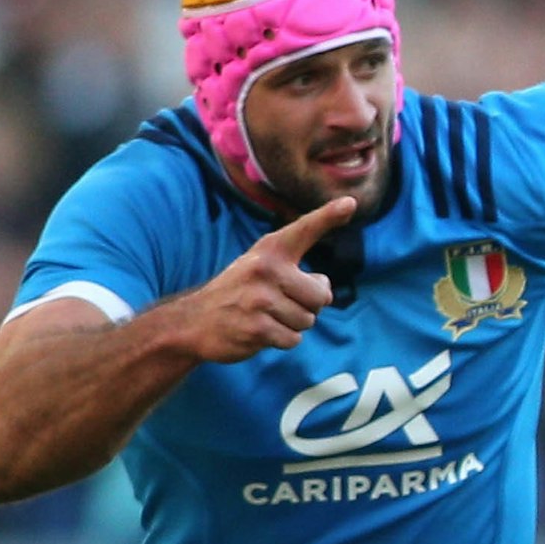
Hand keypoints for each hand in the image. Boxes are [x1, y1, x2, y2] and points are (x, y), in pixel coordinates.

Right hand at [172, 195, 352, 360]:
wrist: (194, 321)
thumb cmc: (240, 293)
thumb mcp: (261, 268)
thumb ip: (294, 270)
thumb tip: (324, 285)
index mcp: (270, 251)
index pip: (304, 230)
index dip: (328, 216)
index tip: (350, 203)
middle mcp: (265, 269)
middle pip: (322, 296)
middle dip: (308, 307)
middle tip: (278, 303)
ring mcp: (259, 299)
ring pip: (308, 320)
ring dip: (292, 325)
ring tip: (264, 316)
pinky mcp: (256, 328)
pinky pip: (293, 339)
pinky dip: (282, 340)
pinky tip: (259, 331)